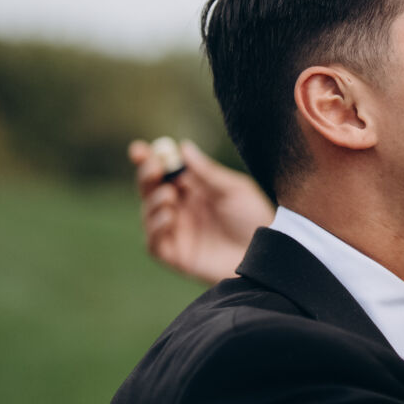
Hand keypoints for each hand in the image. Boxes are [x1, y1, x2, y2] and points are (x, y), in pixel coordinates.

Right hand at [129, 138, 273, 284]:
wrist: (265, 252)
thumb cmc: (254, 219)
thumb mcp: (234, 189)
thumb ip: (208, 172)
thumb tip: (183, 147)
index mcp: (193, 191)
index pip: (164, 172)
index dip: (148, 160)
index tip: (138, 149)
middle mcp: (181, 210)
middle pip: (150, 191)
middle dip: (146, 177)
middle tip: (152, 169)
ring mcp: (177, 233)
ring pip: (148, 214)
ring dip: (153, 201)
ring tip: (169, 194)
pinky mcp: (176, 256)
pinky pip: (153, 242)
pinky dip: (155, 227)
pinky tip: (168, 216)